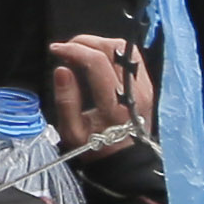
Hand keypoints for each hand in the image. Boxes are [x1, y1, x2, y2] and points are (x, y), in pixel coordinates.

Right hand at [43, 34, 153, 156]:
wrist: (126, 162)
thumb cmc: (97, 149)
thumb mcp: (72, 132)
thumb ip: (66, 101)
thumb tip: (62, 70)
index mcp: (116, 105)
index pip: (97, 62)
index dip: (74, 50)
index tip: (56, 50)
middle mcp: (135, 92)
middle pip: (112, 49)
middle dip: (84, 42)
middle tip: (66, 49)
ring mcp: (145, 87)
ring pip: (124, 48)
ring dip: (99, 43)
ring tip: (80, 51)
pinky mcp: (147, 85)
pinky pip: (130, 57)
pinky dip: (111, 50)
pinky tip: (96, 57)